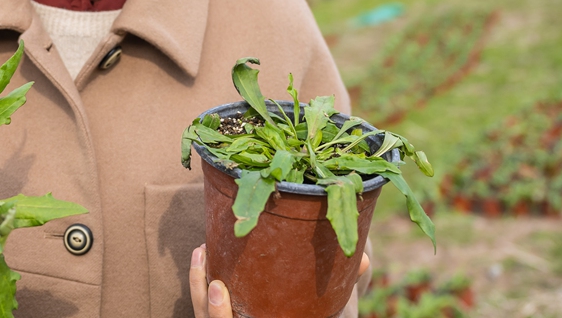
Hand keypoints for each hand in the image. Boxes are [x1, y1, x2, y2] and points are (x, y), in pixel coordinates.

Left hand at [189, 244, 371, 317]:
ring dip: (196, 284)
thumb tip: (365, 259)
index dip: (219, 315)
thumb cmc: (308, 315)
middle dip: (206, 305)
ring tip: (201, 251)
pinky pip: (202, 307)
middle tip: (207, 273)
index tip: (216, 288)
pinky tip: (203, 257)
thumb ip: (339, 289)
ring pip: (201, 315)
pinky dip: (199, 284)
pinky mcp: (219, 317)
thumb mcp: (324, 311)